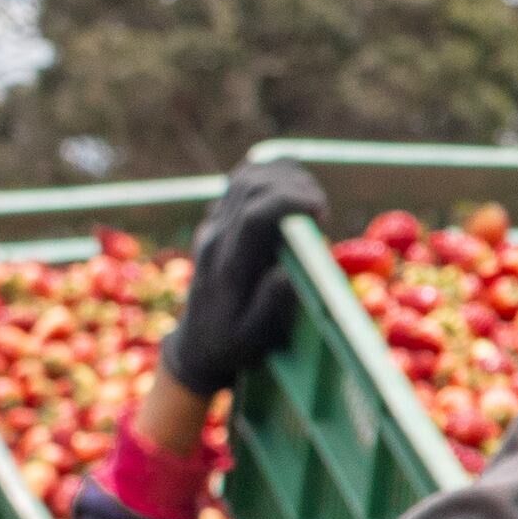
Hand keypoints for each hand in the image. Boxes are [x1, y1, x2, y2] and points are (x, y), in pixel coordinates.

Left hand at [163, 156, 331, 394]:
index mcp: (229, 266)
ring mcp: (213, 226)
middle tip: (321, 210)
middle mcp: (216, 238)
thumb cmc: (233, 344)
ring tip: (310, 198)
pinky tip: (290, 186)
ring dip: (283, 176)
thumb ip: (271, 305)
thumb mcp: (254, 337)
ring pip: (245, 177)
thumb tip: (289, 272)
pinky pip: (240, 182)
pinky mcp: (216, 221)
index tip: (321, 211)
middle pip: (252, 186)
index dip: (290, 202)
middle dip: (294, 186)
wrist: (196, 344)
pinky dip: (269, 174)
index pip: (256, 215)